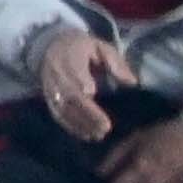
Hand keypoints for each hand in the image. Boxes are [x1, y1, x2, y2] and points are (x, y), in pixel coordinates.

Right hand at [33, 25, 121, 145]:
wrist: (49, 47)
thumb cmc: (81, 48)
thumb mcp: (100, 47)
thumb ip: (115, 63)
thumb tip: (132, 82)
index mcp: (71, 61)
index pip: (76, 78)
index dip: (85, 90)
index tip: (98, 99)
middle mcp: (58, 77)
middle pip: (71, 98)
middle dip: (87, 114)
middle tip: (105, 128)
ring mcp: (51, 90)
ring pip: (63, 110)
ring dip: (80, 125)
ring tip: (98, 135)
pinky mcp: (49, 100)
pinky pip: (58, 116)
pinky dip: (71, 127)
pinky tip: (86, 136)